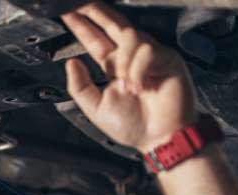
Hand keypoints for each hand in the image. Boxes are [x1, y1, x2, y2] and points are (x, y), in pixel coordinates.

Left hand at [61, 2, 198, 151]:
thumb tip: (70, 63)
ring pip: (130, 36)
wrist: (160, 138)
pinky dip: (138, 69)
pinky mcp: (168, 58)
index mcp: (116, 67)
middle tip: (82, 4)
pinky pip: (146, 50)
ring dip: (122, 61)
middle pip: (114, 24)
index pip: (96, 40)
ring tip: (126, 84)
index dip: (83, 27)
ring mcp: (151, 56)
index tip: (69, 15)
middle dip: (97, 12)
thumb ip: (80, 87)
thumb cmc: (135, 127)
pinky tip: (140, 86)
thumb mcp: (96, 108)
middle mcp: (132, 58)